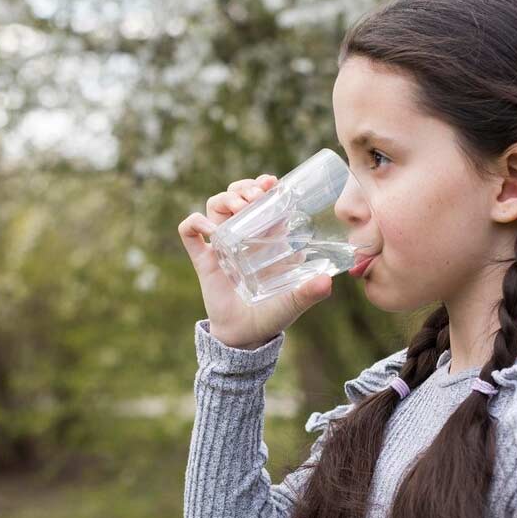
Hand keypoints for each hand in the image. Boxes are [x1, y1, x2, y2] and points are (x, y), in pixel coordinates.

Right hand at [177, 174, 332, 349]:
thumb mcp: (294, 301)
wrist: (246, 335)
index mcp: (265, 237)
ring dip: (226, 198)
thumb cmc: (272, 313)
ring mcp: (221, 245)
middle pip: (236, 195)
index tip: (272, 182)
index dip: (264, 186)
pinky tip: (210, 228)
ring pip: (215, 206)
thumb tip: (326, 281)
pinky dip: (195, 223)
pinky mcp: (204, 260)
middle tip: (258, 194)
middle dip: (245, 187)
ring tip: (241, 206)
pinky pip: (189, 233)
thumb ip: (310, 292)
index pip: (262, 200)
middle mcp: (241, 236)